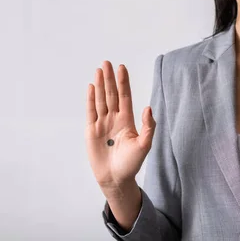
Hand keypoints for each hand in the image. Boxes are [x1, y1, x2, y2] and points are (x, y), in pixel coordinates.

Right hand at [85, 61, 155, 191]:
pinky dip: (90, 99)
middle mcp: (114, 118)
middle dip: (110, 78)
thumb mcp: (144, 145)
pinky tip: (91, 87)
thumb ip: (148, 127)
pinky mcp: (91, 130)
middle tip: (107, 62)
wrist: (115, 179)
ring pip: (101, 100)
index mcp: (127, 120)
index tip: (122, 67)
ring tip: (99, 70)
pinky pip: (91, 111)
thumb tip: (149, 108)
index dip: (123, 82)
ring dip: (100, 84)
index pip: (125, 96)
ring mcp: (102, 123)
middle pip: (111, 94)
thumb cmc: (131, 163)